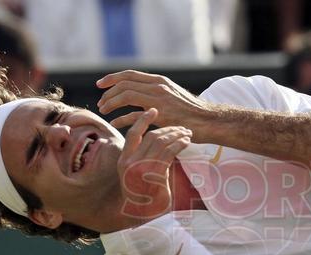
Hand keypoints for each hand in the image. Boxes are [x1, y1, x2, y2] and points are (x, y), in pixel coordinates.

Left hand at [96, 70, 213, 137]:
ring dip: (111, 103)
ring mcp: (159, 100)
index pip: (129, 74)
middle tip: (101, 102)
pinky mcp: (161, 115)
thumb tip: (140, 93)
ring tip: (104, 111)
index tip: (100, 85)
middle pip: (124, 83)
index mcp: (160, 81)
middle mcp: (158, 86)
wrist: (209, 120)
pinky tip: (115, 123)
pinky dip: (121, 118)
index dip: (112, 78)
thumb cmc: (191, 111)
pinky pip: (134, 115)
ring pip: (126, 95)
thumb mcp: (172, 95)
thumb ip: (157, 92)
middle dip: (108, 92)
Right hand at [117, 108, 191, 220]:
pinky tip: (186, 141)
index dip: (143, 120)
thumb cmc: (144, 194)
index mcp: (124, 160)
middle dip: (168, 129)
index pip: (132, 134)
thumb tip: (158, 139)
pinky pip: (169, 153)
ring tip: (186, 133)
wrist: (144, 214)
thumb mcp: (137, 173)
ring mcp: (143, 169)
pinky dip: (179, 144)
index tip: (153, 111)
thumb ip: (143, 156)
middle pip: (151, 136)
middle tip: (181, 127)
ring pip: (162, 143)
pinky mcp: (156, 174)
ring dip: (176, 135)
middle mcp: (131, 163)